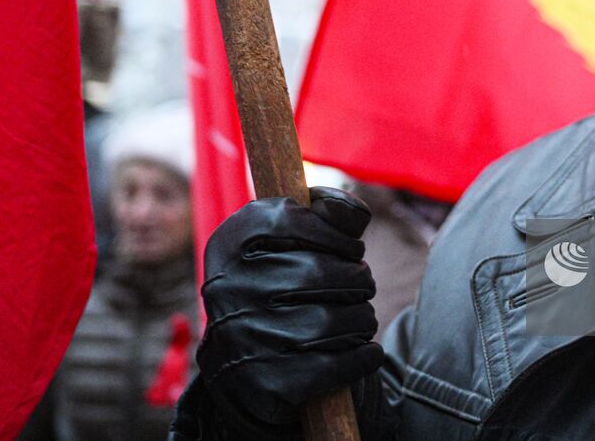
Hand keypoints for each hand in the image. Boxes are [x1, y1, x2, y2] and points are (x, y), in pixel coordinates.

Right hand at [197, 187, 383, 432]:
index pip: (292, 218)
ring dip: (362, 318)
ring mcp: (242, 338)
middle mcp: (227, 288)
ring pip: (331, 320)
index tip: (349, 249)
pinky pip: (333, 365)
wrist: (237, 373)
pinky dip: (362, 356)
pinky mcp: (263, 382)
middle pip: (319, 272)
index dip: (336, 233)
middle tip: (362, 285)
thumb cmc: (275, 290)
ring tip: (361, 317)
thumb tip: (354, 211)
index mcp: (229, 243)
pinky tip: (367, 351)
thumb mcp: (282, 243)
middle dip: (358, 278)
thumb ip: (322, 215)